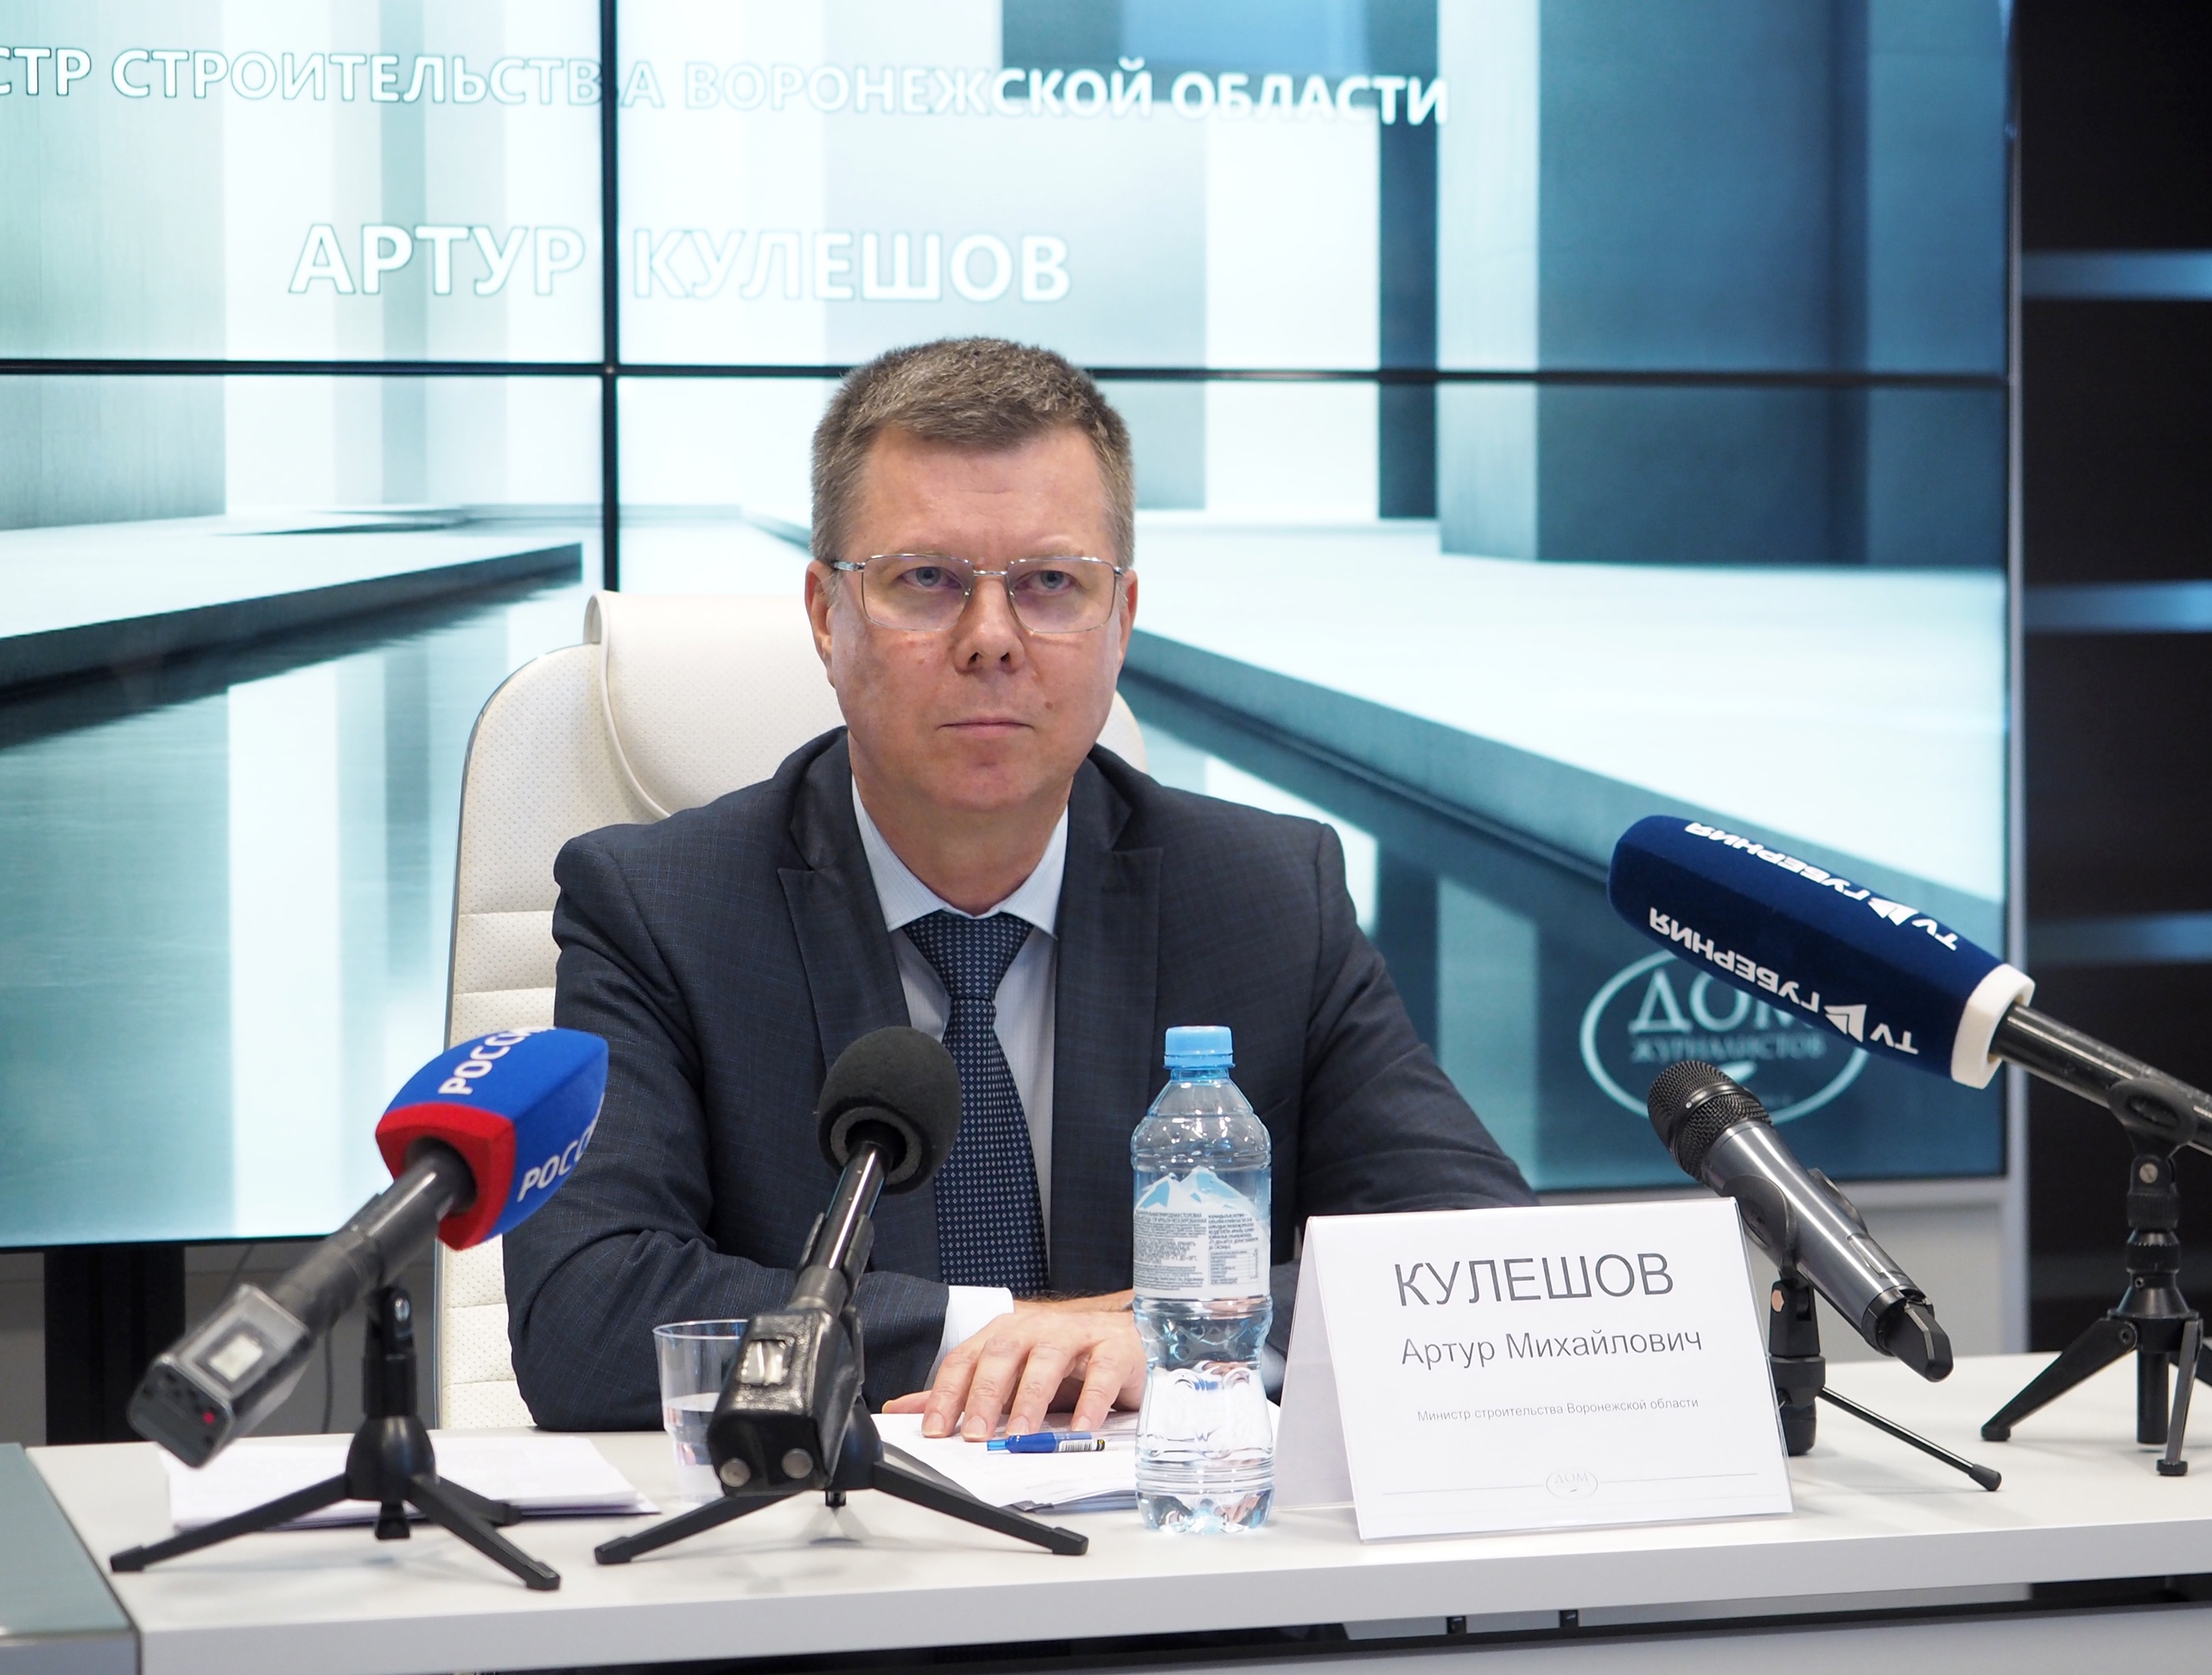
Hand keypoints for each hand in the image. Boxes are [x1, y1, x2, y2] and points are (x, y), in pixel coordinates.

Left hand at [883, 1292, 1143, 1440]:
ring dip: (1032, 1398)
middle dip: (985, 1396)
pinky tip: (1080, 1428)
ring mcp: (1076, 1335)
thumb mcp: (1008, 1378)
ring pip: (1047, 1360)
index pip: (966, 1360)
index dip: (948, 1394)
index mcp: (1003, 1334)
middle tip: (976, 1436)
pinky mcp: (1114, 1349)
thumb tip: (901, 1409)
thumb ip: (959, 1393)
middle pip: (1003, 1355)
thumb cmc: (1063, 1363)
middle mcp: (1035, 1329)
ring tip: (1022, 1435)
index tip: (936, 1431)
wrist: (1126, 1342)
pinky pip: (1101, 1373)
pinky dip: (1091, 1401)